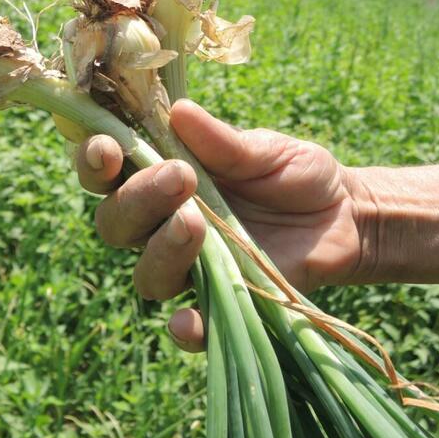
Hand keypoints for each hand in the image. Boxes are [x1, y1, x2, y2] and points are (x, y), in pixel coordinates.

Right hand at [74, 100, 368, 351]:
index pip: (108, 171)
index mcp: (160, 175)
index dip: (94, 161)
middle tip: (179, 178)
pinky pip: (191, 324)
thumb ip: (222, 141)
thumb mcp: (265, 149)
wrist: (345, 216)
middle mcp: (162, 223)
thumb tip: (179, 111)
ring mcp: (189, 266)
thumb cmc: (294, 173)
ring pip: (145, 272)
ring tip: (195, 223)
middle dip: (137, 199)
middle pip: (116, 223)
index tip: (108, 148)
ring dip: (161, 249)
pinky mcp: (220, 303)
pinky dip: (186, 326)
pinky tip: (188, 320)